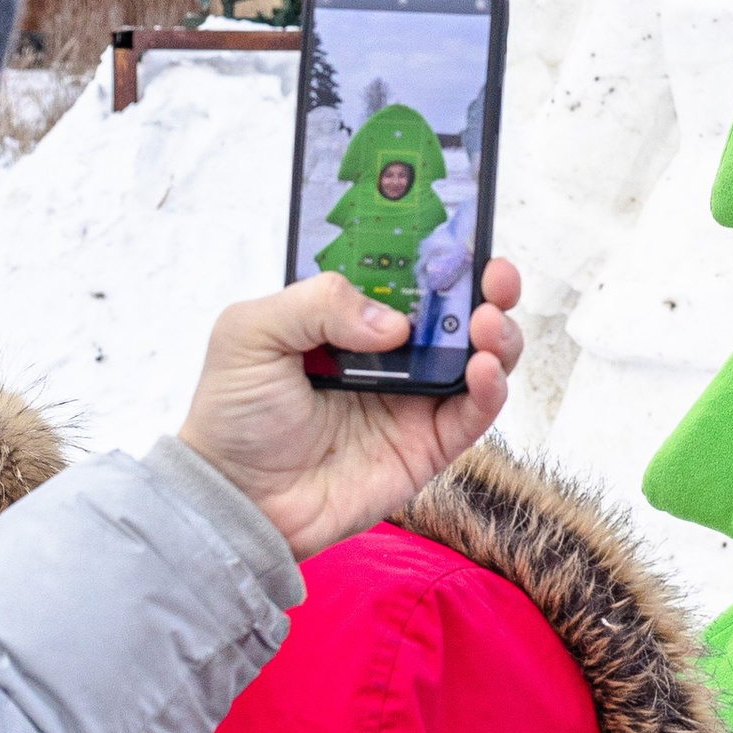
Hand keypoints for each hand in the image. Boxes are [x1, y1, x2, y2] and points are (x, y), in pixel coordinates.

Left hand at [176, 261, 522, 560]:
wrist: (239, 499)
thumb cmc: (234, 414)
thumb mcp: (252, 333)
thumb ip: (317, 303)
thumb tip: (394, 322)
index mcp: (349, 316)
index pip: (406, 271)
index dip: (438, 251)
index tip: (460, 234)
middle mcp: (391, 352)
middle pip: (456, 310)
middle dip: (485, 286)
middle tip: (493, 275)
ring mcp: (414, 397)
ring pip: (480, 356)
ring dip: (498, 334)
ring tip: (487, 323)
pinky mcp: (427, 444)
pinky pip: (474, 413)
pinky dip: (490, 388)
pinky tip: (482, 369)